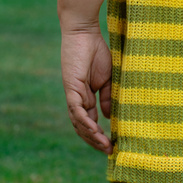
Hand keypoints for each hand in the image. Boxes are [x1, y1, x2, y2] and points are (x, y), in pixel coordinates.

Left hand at [60, 26, 113, 153]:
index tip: (112, 145)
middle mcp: (76, 99)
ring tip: (104, 144)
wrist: (84, 32)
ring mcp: (72, 94)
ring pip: (78, 122)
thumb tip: (108, 117)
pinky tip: (95, 130)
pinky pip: (76, 110)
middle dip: (94, 141)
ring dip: (91, 135)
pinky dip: (84, 121)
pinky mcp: (71, 88)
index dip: (99, 135)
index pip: (89, 121)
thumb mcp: (108, 77)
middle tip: (108, 151)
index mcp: (85, 96)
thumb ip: (107, 97)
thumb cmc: (96, 50)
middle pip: (82, 127)